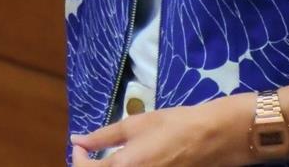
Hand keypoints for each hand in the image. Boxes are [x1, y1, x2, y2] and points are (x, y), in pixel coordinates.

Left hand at [70, 97, 244, 166]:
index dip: (77, 158)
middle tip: (91, 155)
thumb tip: (78, 140)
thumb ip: (102, 136)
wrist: (211, 138)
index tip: (80, 146)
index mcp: (124, 166)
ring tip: (108, 160)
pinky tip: (128, 163)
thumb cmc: (171, 126)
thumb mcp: (133, 126)